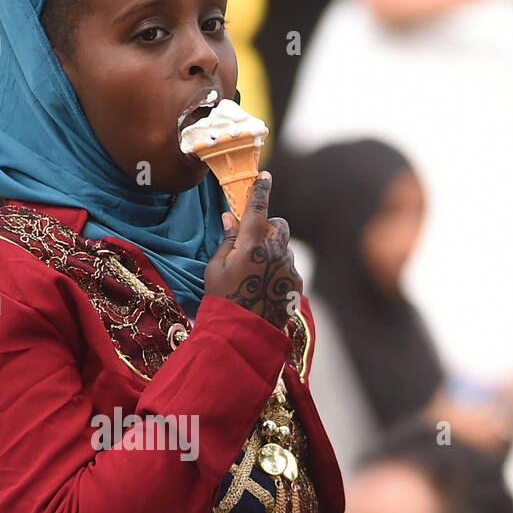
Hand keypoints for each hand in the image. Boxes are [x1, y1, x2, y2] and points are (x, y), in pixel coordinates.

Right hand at [204, 171, 302, 329]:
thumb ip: (228, 240)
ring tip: (255, 277)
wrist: (241, 336)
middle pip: (279, 225)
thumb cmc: (221, 300)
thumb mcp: (215, 268)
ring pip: (284, 248)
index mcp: (252, 246)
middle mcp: (275, 253)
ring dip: (273, 253)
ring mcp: (289, 269)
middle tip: (251, 245)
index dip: (261, 190)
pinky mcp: (297, 284)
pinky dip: (278, 271)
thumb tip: (231, 217)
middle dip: (268, 229)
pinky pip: (289, 267)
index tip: (265, 176)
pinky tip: (264, 289)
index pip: (258, 209)